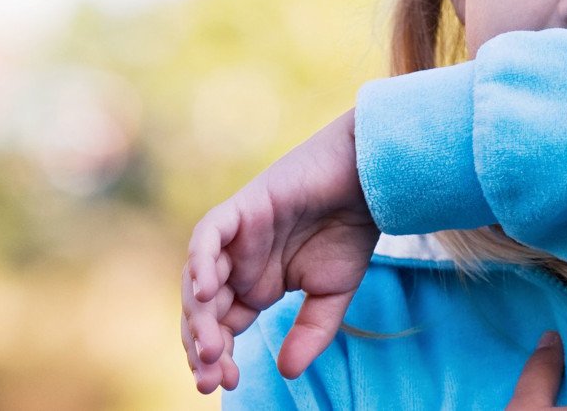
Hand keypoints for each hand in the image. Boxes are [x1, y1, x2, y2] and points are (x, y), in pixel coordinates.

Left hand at [181, 109, 379, 393]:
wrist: (368, 183)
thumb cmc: (351, 232)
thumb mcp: (332, 296)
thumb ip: (309, 333)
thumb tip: (286, 372)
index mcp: (255, 286)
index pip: (222, 327)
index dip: (218, 357)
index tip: (227, 383)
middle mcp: (237, 264)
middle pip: (203, 310)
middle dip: (202, 346)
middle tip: (211, 379)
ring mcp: (235, 237)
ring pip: (199, 279)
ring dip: (200, 316)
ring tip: (211, 349)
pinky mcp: (239, 210)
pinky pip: (207, 238)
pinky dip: (201, 263)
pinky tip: (206, 293)